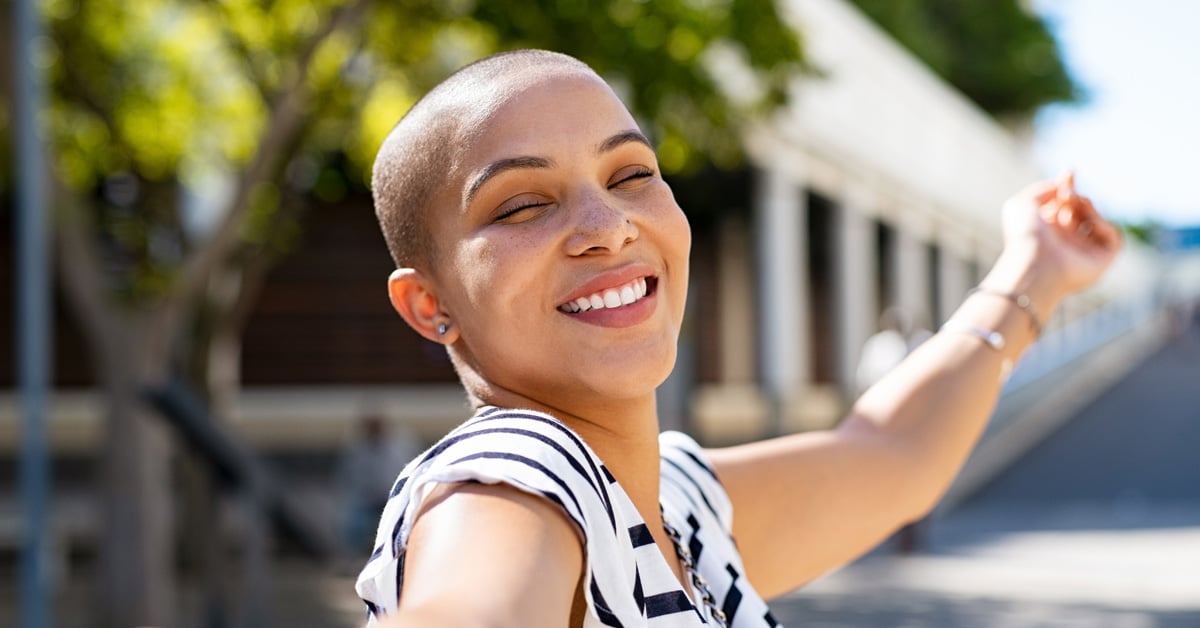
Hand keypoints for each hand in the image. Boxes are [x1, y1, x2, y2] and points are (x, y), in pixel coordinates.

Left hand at [1000, 172, 1122, 295]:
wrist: (1035, 260)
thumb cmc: (1026, 235)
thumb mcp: (1023, 204)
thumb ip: (1043, 189)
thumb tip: (1063, 186)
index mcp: (1046, 231)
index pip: (1062, 205)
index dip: (1067, 187)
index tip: (1069, 172)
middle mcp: (1064, 242)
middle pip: (1081, 209)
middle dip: (1076, 197)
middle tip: (1067, 196)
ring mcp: (1083, 252)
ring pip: (1097, 220)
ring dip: (1088, 208)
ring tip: (1074, 208)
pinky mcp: (1100, 262)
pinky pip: (1114, 237)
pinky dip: (1104, 225)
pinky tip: (1090, 224)